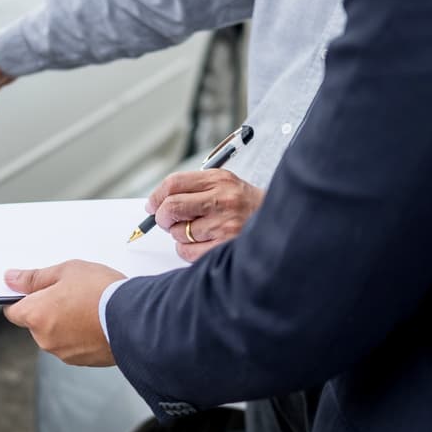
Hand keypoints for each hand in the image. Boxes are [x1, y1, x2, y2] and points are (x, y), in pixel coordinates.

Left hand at [3, 260, 125, 366]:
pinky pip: (75, 345)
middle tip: (71, 292)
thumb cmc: (101, 292)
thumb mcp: (66, 271)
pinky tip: (97, 319)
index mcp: (36, 316)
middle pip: (37, 323)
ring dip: (66, 322)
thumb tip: (12, 279)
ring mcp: (64, 353)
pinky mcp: (84, 361)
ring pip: (57, 334)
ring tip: (88, 305)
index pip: (13, 311)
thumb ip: (35, 277)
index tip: (33, 289)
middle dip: (49, 309)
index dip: (22, 298)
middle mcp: (45, 339)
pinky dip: (81, 335)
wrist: (135, 319)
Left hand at [147, 169, 264, 261]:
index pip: (174, 183)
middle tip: (166, 221)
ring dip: (179, 235)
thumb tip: (158, 203)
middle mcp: (222, 200)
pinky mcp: (224, 247)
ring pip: (177, 232)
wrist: (278, 223)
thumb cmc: (246, 206)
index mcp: (219, 180)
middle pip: (171, 207)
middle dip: (162, 217)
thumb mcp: (225, 185)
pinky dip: (187, 250)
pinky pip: (186, 251)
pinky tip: (202, 244)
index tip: (152, 205)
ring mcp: (223, 225)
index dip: (157, 196)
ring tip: (198, 232)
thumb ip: (194, 189)